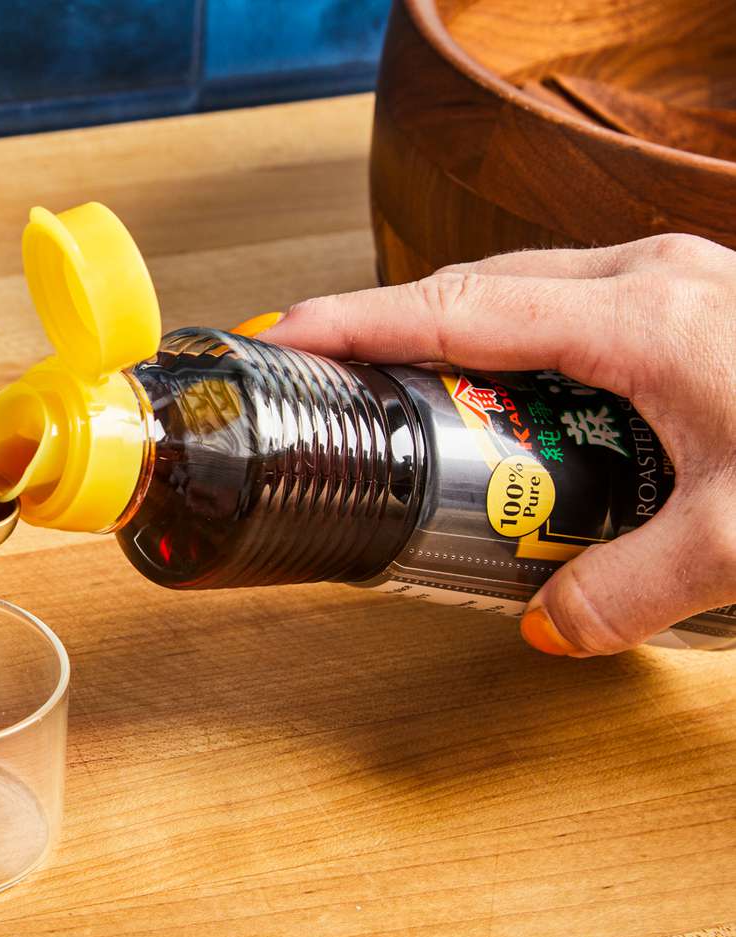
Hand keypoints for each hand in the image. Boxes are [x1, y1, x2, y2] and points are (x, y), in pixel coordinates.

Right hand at [263, 234, 735, 655]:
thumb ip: (630, 592)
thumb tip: (550, 623)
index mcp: (641, 317)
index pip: (454, 308)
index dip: (354, 322)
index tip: (282, 337)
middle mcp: (650, 276)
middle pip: (474, 288)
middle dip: (388, 332)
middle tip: (326, 383)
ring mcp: (673, 279)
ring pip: (521, 291)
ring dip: (455, 341)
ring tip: (412, 405)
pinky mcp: (692, 299)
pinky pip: (569, 304)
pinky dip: (514, 346)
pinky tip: (514, 404)